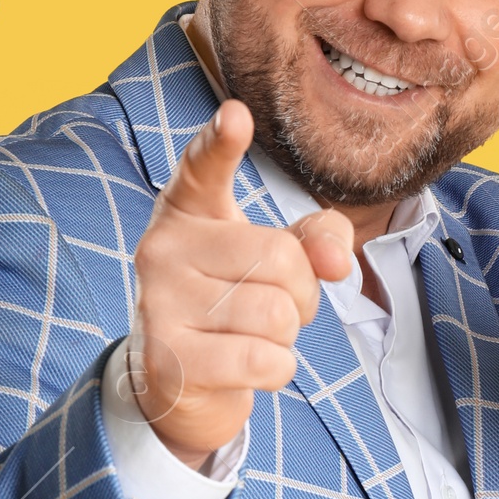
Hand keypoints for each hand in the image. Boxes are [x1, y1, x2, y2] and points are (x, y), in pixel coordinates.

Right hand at [127, 101, 352, 466]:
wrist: (180, 382)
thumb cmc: (235, 303)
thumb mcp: (278, 260)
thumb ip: (318, 241)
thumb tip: (338, 262)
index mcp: (188, 208)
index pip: (202, 167)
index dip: (221, 142)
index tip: (236, 116)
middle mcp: (162, 247)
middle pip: (280, 259)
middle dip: (303, 293)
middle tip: (279, 307)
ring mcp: (159, 302)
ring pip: (276, 314)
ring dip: (287, 336)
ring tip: (254, 336)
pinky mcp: (169, 358)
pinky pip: (264, 359)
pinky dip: (277, 370)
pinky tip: (250, 366)